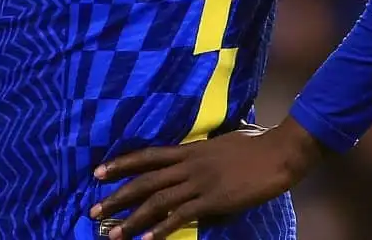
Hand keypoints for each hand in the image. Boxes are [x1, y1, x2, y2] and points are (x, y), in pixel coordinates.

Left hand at [89, 118, 325, 239]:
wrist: (278, 152)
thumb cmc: (256, 144)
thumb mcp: (222, 141)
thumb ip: (204, 153)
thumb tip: (195, 159)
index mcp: (189, 150)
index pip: (147, 156)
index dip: (121, 164)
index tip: (98, 172)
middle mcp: (188, 166)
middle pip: (144, 182)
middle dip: (116, 197)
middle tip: (93, 211)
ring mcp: (199, 183)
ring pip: (156, 202)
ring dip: (132, 220)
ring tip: (112, 235)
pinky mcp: (213, 201)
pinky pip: (180, 216)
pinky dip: (161, 230)